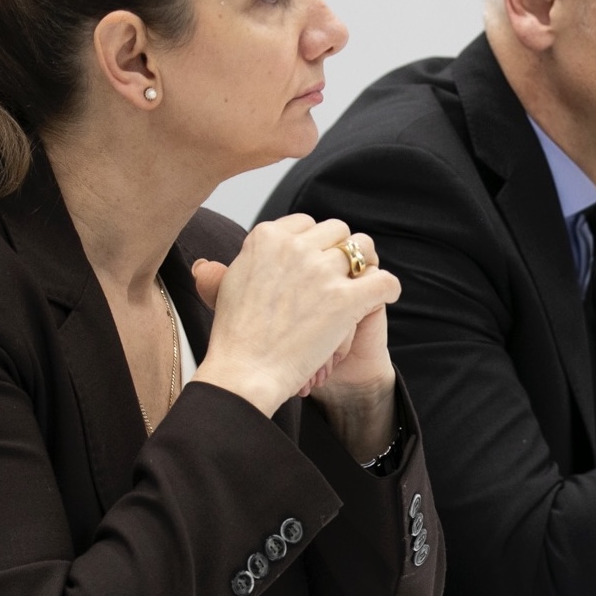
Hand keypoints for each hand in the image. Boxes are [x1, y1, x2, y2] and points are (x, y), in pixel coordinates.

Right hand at [191, 215, 400, 417]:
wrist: (245, 372)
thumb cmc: (235, 338)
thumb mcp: (224, 290)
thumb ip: (226, 269)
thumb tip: (206, 264)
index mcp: (266, 237)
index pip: (306, 223)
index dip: (315, 243)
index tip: (316, 262)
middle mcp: (294, 247)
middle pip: (337, 230)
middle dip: (341, 251)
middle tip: (343, 274)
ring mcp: (320, 271)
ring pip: (362, 249)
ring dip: (365, 265)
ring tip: (364, 283)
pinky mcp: (344, 299)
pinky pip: (383, 280)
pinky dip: (389, 288)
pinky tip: (385, 297)